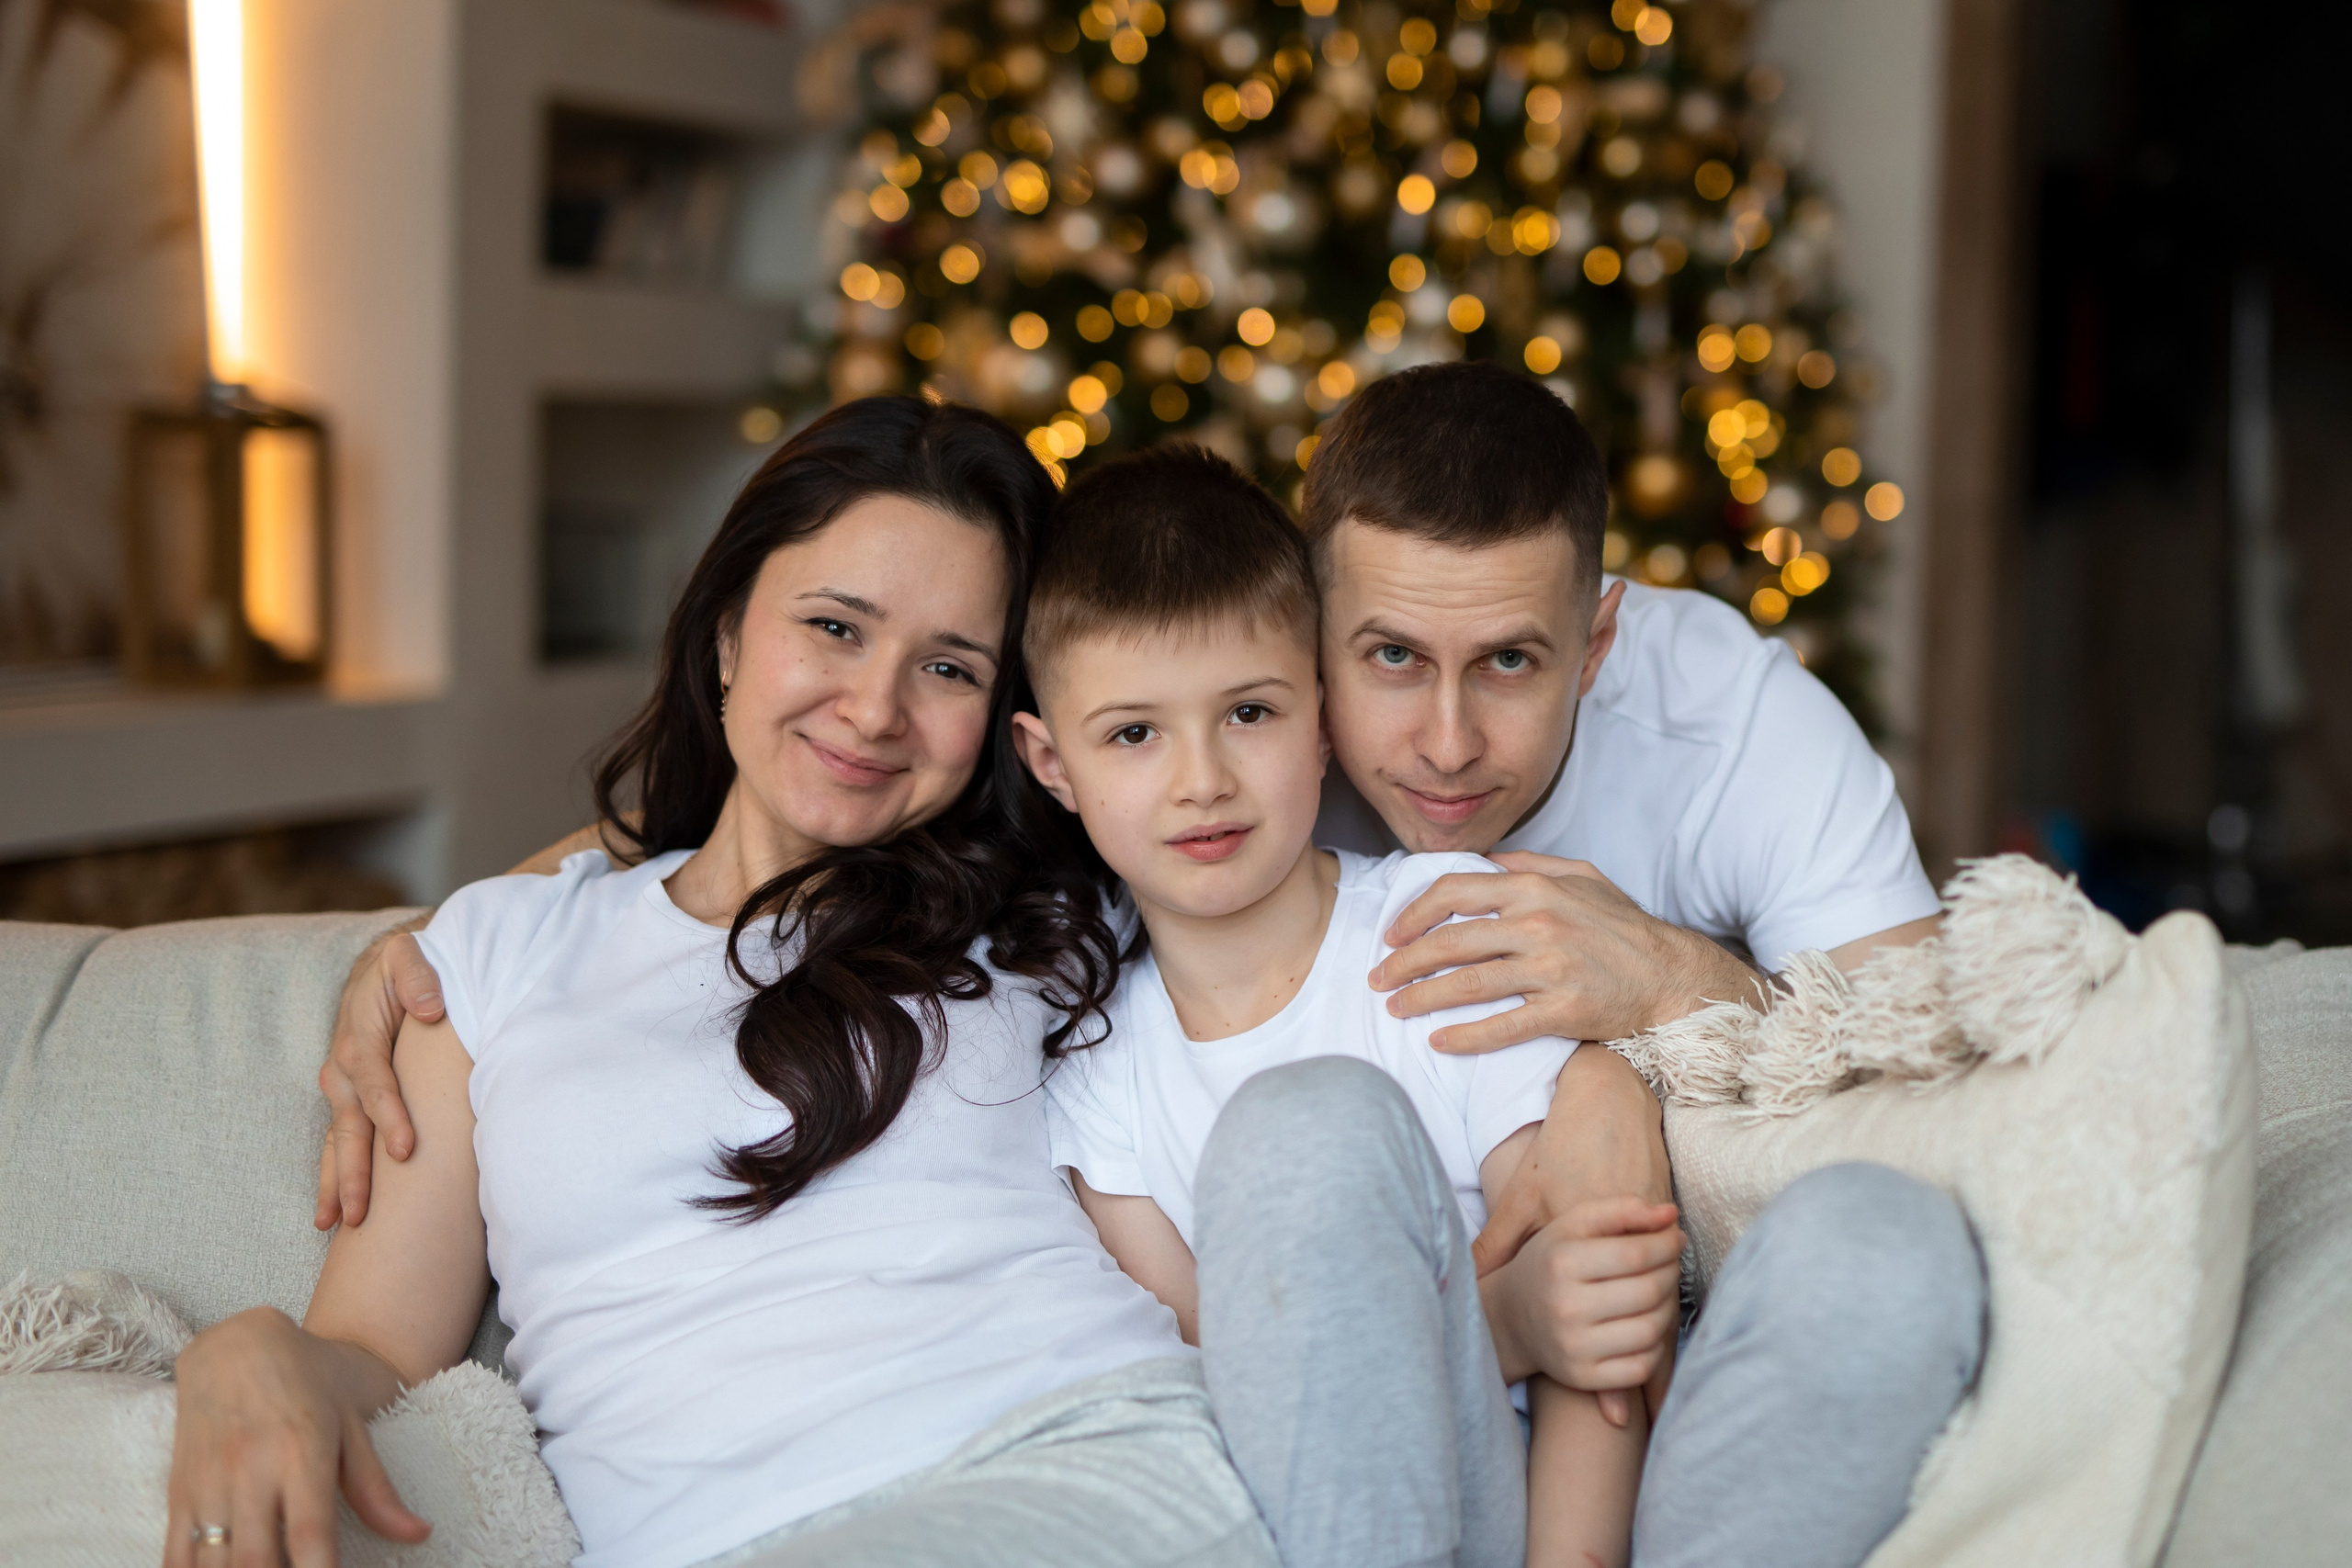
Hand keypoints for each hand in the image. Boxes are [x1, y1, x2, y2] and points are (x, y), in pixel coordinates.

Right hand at [166, 1307, 427, 1567]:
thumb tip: (418, 1535)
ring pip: (211, 1563)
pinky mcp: (178, 1491)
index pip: (311, 1532)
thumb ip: (376, 1489)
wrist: (236, 1342)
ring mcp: (208, 1482)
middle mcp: (250, 1469)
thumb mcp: (352, 1424)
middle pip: (256, 1559)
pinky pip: (174, 1553)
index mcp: (302, 1451)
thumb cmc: (309, 1380)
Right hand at [315, 928, 441, 1231]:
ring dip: (336, 1183)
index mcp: (361, 1038)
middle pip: (349, 1126)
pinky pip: (338, 1142)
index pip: (375, 1084)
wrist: (379, 970)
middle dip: (353, 1171)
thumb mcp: (409, 956)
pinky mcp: (348, 1100)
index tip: (404, 1151)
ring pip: (337, 1141)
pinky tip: (333, 1215)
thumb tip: (432, 1009)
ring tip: (334, 1225)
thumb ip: (418, 978)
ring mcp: (342, 1088)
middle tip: (362, 1212)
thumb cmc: (403, 966)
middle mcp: (344, 1069)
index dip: (389, 1117)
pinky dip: (333, 1176)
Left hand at [1372, 852, 1765, 1051]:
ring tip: (1395, 1010)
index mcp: (1534, 887)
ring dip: (1420, 999)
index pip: (1453, 892)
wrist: (1674, 976)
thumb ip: (1530, 863)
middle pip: (1448, 942)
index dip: (1412, 913)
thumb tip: (1483, 860)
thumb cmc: (1624, 928)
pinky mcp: (1564, 1010)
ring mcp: (1550, 969)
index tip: (1390, 935)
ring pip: (1465, 985)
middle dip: (1402, 962)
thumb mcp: (1583, 877)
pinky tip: (1439, 1042)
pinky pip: (1501, 1027)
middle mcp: (1537, 924)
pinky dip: (1464, 1037)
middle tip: (1377, 980)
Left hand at [1476, 1050, 1675, 1425]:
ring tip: (1662, 1406)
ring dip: (1662, 1352)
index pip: (1602, 1321)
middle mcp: (1623, 1247)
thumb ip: (1501, 1239)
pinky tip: (1673, 1344)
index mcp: (1585, 1243)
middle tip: (1645, 1418)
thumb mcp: (1523, 1191)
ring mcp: (1651, 1237)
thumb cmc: (1561, 1147)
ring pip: (1661, 1307)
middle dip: (1644, 1373)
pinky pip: (1670, 1281)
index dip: (1612, 1374)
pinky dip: (1668, 1314)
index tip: (1614, 1420)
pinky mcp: (1667, 1227)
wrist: (1610, 1100)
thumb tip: (1468, 1275)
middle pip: (1640, 1323)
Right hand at [1482, 1198, 1681, 1410]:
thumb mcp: (1572, 1226)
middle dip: (1671, 1272)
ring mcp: (1573, 1347)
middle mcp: (1565, 1307)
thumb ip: (1620, 1211)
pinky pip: (1642, 1367)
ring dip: (1668, 1308)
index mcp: (1562, 1262)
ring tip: (1661, 1292)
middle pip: (1649, 1290)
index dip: (1667, 1244)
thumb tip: (1671, 1214)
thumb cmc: (1551, 1263)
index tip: (1675, 1237)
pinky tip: (1646, 1326)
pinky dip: (1655, 1346)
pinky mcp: (1582, 1377)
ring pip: (1652, 1330)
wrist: (1511, 1317)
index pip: (1636, 1253)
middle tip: (1671, 1263)